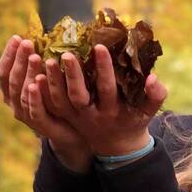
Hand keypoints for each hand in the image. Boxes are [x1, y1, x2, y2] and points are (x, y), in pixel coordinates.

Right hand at [0, 35, 92, 172]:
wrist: (74, 130)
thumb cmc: (59, 98)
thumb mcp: (48, 77)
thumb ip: (42, 61)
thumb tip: (44, 33)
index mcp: (13, 91)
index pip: (4, 71)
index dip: (9, 54)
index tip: (17, 37)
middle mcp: (15, 103)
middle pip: (12, 79)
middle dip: (19, 60)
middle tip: (27, 43)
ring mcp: (27, 116)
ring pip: (22, 93)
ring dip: (28, 73)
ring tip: (35, 57)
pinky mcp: (42, 126)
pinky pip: (35, 111)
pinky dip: (34, 98)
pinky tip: (36, 83)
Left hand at [54, 43, 168, 157]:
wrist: (116, 145)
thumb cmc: (134, 120)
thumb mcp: (148, 111)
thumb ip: (155, 95)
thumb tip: (153, 78)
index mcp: (112, 111)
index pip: (107, 88)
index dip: (104, 68)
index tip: (100, 46)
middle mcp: (91, 116)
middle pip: (79, 96)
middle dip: (73, 75)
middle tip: (67, 54)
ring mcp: (76, 118)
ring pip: (60, 101)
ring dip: (53, 82)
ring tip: (47, 60)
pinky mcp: (65, 118)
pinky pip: (51, 106)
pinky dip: (43, 92)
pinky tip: (35, 73)